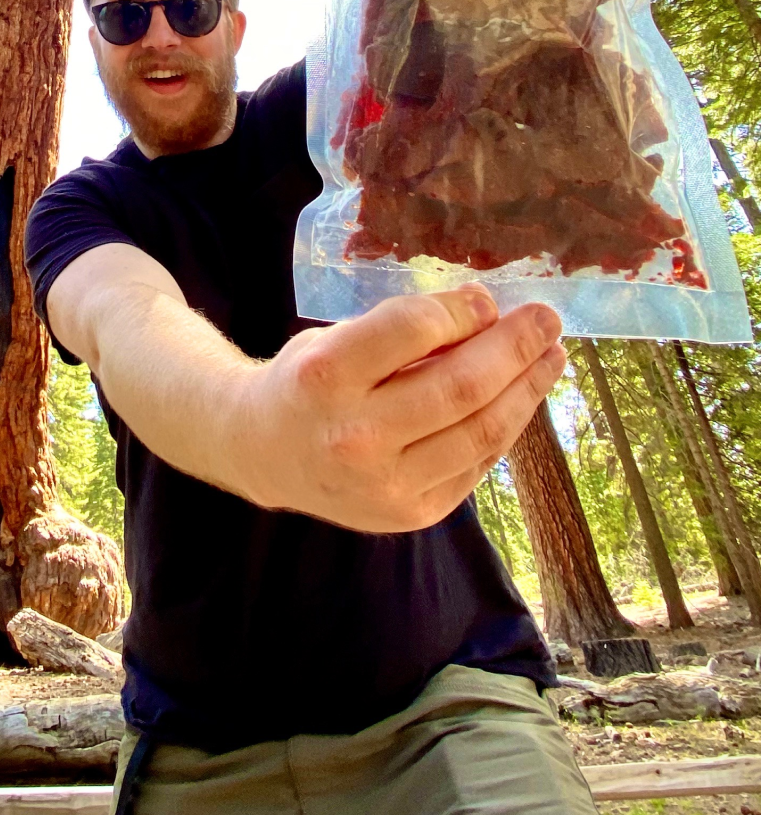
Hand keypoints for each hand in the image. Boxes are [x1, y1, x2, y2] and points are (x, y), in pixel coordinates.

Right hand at [232, 285, 565, 532]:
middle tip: (547, 319)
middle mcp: (354, 436)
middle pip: (462, 387)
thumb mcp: (337, 339)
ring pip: (482, 432)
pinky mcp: (409, 514)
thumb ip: (402, 333)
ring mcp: (384, 485)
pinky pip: (476, 464)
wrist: (263, 454)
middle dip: (516, 347)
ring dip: (527, 389)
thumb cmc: (308, 382)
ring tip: (550, 358)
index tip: (490, 300)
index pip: (414, 330)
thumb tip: (490, 318)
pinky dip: (504, 426)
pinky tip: (519, 397)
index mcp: (327, 376)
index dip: (464, 310)